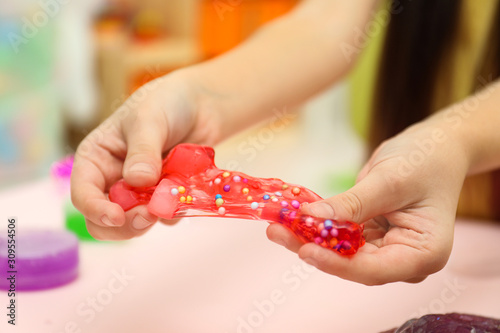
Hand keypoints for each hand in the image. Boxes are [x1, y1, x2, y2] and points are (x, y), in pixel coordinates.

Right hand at [71, 70, 221, 239]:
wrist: (201, 104)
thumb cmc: (165, 103)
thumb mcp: (149, 120)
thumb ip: (143, 151)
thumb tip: (137, 181)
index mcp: (96, 159)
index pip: (83, 193)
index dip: (95, 209)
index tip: (116, 217)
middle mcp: (113, 179)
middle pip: (105, 219)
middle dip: (125, 223)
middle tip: (149, 216)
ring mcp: (139, 191)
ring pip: (135, 223)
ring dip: (152, 217)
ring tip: (172, 196)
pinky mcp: (163, 197)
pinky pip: (166, 216)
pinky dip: (175, 209)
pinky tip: (187, 188)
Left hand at [267, 119, 469, 284]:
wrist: (433, 148)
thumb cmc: (424, 161)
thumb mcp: (390, 180)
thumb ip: (353, 203)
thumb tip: (312, 216)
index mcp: (423, 254)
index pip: (374, 269)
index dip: (337, 263)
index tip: (305, 250)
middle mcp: (404, 258)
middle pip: (352, 263)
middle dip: (314, 247)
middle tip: (277, 231)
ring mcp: (386, 248)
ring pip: (341, 252)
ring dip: (308, 238)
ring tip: (276, 225)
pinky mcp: (370, 237)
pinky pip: (340, 236)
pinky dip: (317, 227)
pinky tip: (292, 217)